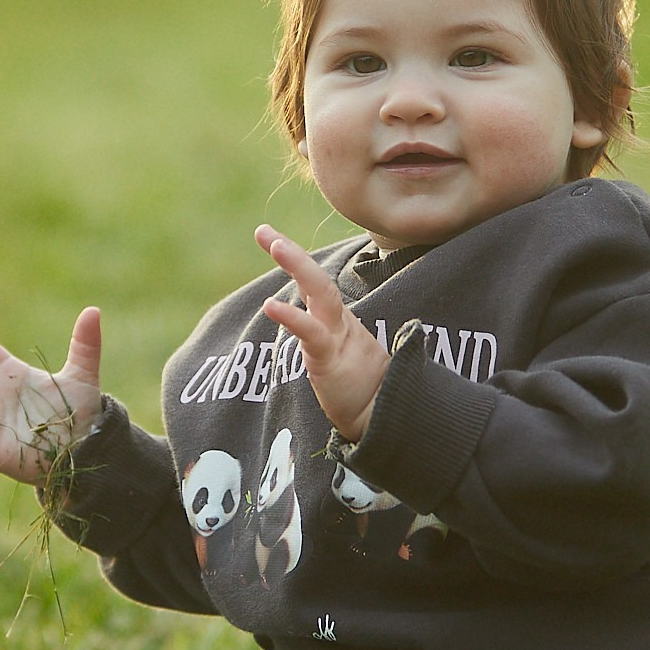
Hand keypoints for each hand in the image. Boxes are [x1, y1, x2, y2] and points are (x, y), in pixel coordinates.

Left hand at [257, 227, 389, 441]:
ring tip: (276, 244)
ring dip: (298, 266)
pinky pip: (311, 333)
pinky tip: (271, 305)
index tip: (268, 235)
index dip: (294, 259)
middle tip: (264, 231)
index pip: (314, 282)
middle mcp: (338, 322)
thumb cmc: (362, 390)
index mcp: (338, 321)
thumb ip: (325, 337)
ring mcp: (337, 337)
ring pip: (320, 293)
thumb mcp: (340, 357)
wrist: (384, 418)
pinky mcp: (332, 359)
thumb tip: (309, 325)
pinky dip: (291, 317)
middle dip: (292, 253)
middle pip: (317, 279)